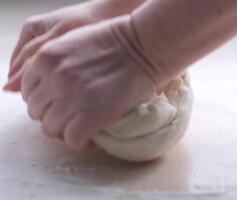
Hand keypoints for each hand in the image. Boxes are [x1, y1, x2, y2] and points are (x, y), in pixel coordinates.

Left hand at [4, 17, 156, 150]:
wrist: (143, 46)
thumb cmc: (116, 42)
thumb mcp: (74, 42)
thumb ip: (55, 62)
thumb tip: (51, 87)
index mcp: (45, 59)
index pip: (28, 91)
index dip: (43, 101)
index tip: (57, 105)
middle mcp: (52, 78)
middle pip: (37, 112)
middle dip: (52, 117)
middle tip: (71, 118)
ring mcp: (70, 98)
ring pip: (51, 129)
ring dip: (65, 132)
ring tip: (83, 129)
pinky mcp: (91, 115)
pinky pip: (74, 140)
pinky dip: (82, 143)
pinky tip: (94, 138)